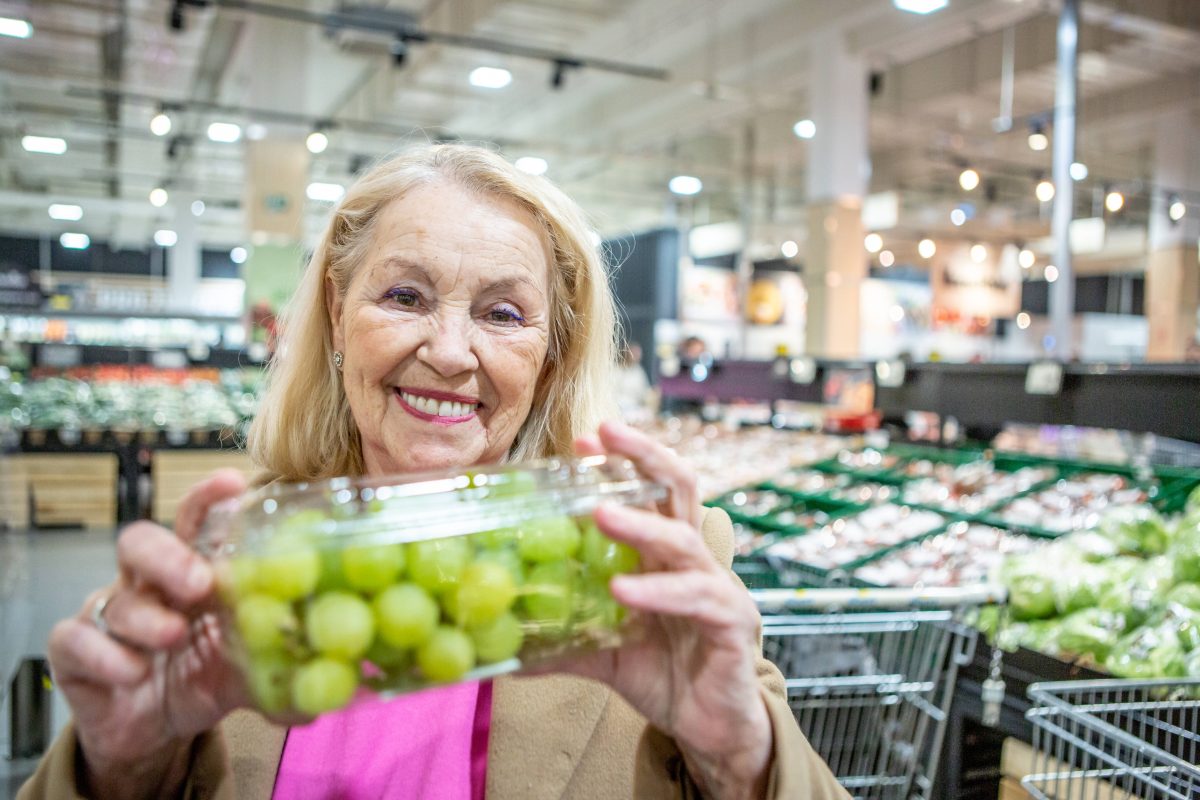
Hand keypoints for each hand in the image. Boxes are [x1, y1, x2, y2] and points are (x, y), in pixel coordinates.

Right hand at [47, 470, 247, 798]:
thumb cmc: (200, 681)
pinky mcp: (73, 651)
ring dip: (148, 618)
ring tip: (174, 637)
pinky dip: (106, 655)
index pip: (195, 524)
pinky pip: (76, 640)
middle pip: (141, 543)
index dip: (208, 499)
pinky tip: (133, 672)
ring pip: (115, 598)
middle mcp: (147, 585)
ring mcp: (108, 615)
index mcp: (191, 576)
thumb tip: (327, 695)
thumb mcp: (243, 677)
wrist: (149, 734)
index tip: (232, 482)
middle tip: (200, 582)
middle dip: (169, 556)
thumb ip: (278, 676)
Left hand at [565, 421, 772, 799]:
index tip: (585, 439)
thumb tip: (498, 643)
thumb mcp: (604, 653)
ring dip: (641, 523)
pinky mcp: (731, 624)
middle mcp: (696, 561)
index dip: (624, 462)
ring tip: (601, 512)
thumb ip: (563, 639)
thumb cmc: (664, 677)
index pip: (651, 493)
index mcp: (668, 557)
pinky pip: (696, 598)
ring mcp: (718, 589)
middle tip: (606, 433)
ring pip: (683, 539)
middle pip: (680, 489)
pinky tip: (623, 590)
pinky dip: (658, 590)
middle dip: (644, 456)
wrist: (712, 732)